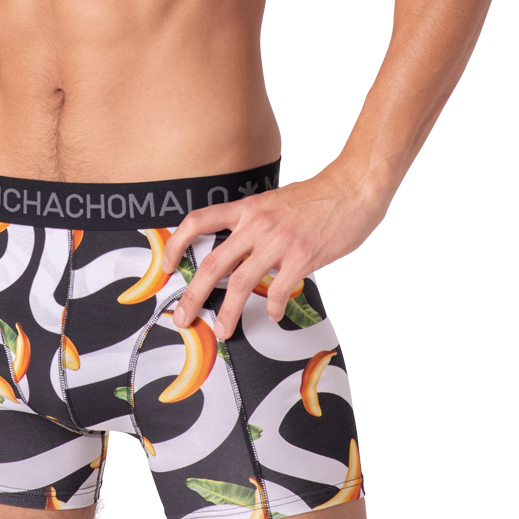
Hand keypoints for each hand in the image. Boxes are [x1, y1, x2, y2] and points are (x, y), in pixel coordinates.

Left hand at [159, 164, 386, 339]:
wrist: (352, 188)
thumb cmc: (316, 197)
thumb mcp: (275, 201)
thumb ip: (254, 222)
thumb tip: (238, 248)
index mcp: (247, 207)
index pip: (198, 220)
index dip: (176, 244)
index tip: (166, 266)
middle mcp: (257, 223)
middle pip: (213, 262)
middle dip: (192, 294)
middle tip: (182, 317)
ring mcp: (279, 240)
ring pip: (240, 282)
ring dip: (227, 312)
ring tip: (223, 330)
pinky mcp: (303, 256)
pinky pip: (278, 290)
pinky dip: (272, 307)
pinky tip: (272, 313)